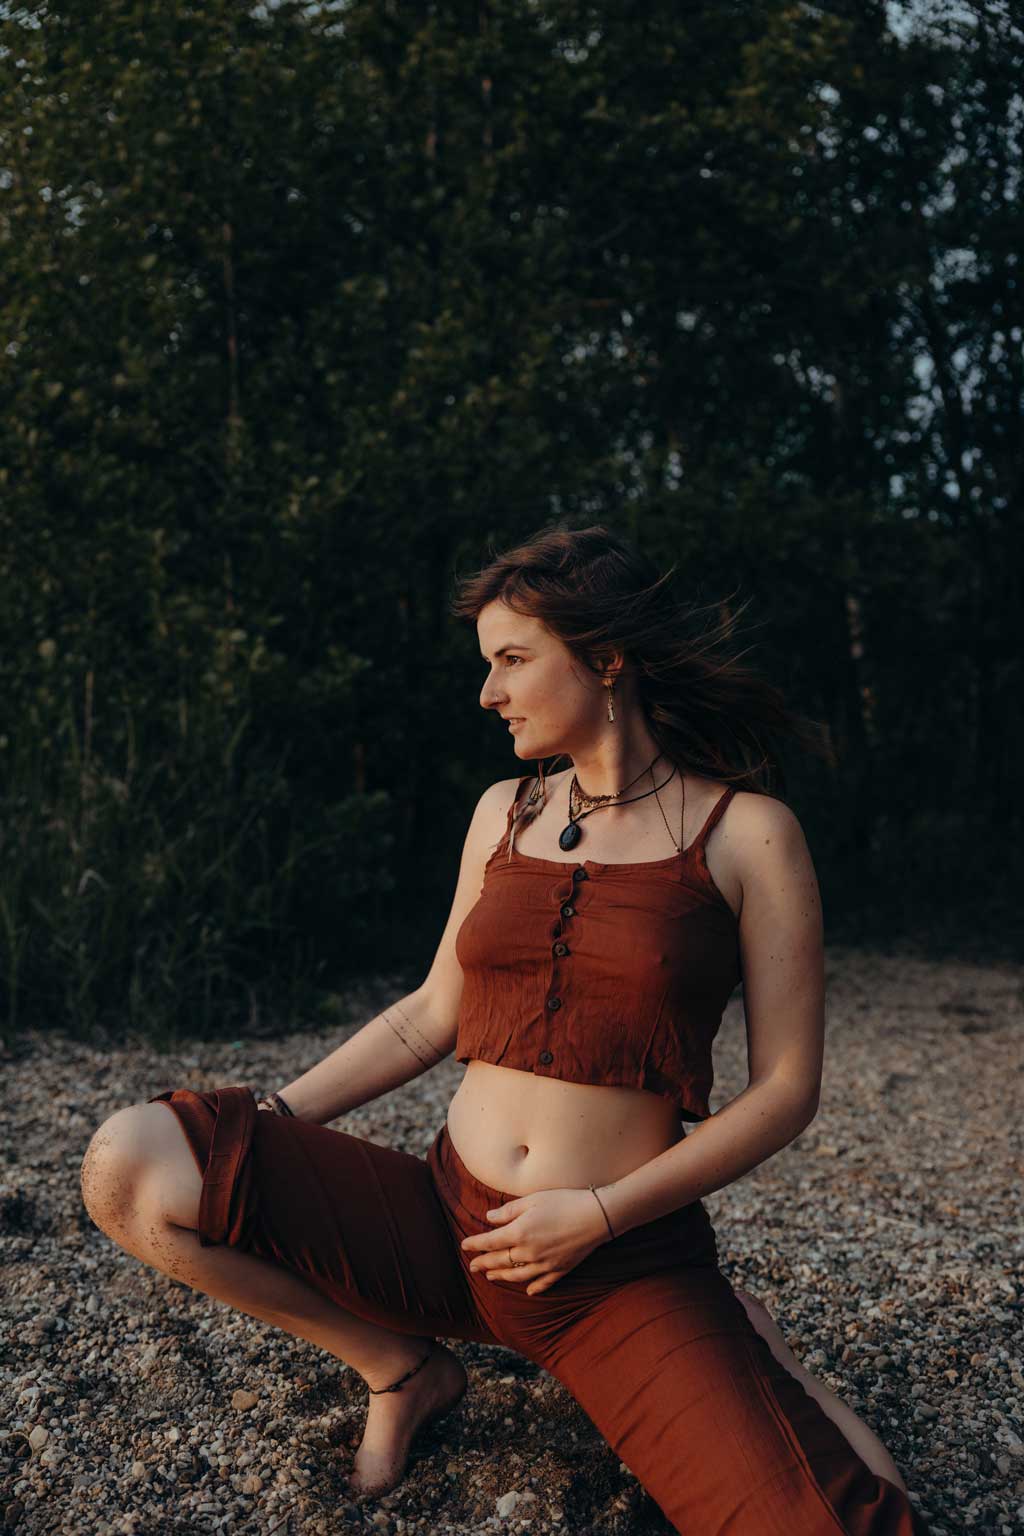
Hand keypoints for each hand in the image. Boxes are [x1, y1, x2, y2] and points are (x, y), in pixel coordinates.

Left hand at [460, 1186, 611, 1295]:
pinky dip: (533, 1288)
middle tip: (472, 1266)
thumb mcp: (533, 1199)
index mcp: (520, 1232)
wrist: (596, 1216)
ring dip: (501, 1277)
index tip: (465, 1245)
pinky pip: (543, 1283)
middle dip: (484, 1263)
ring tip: (491, 1277)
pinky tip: (527, 1291)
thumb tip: (489, 1217)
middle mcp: (529, 1253)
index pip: (490, 1242)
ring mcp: (545, 1264)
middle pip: (500, 1261)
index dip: (476, 1244)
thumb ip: (509, 1211)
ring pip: (517, 1275)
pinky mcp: (560, 1270)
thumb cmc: (564, 1201)